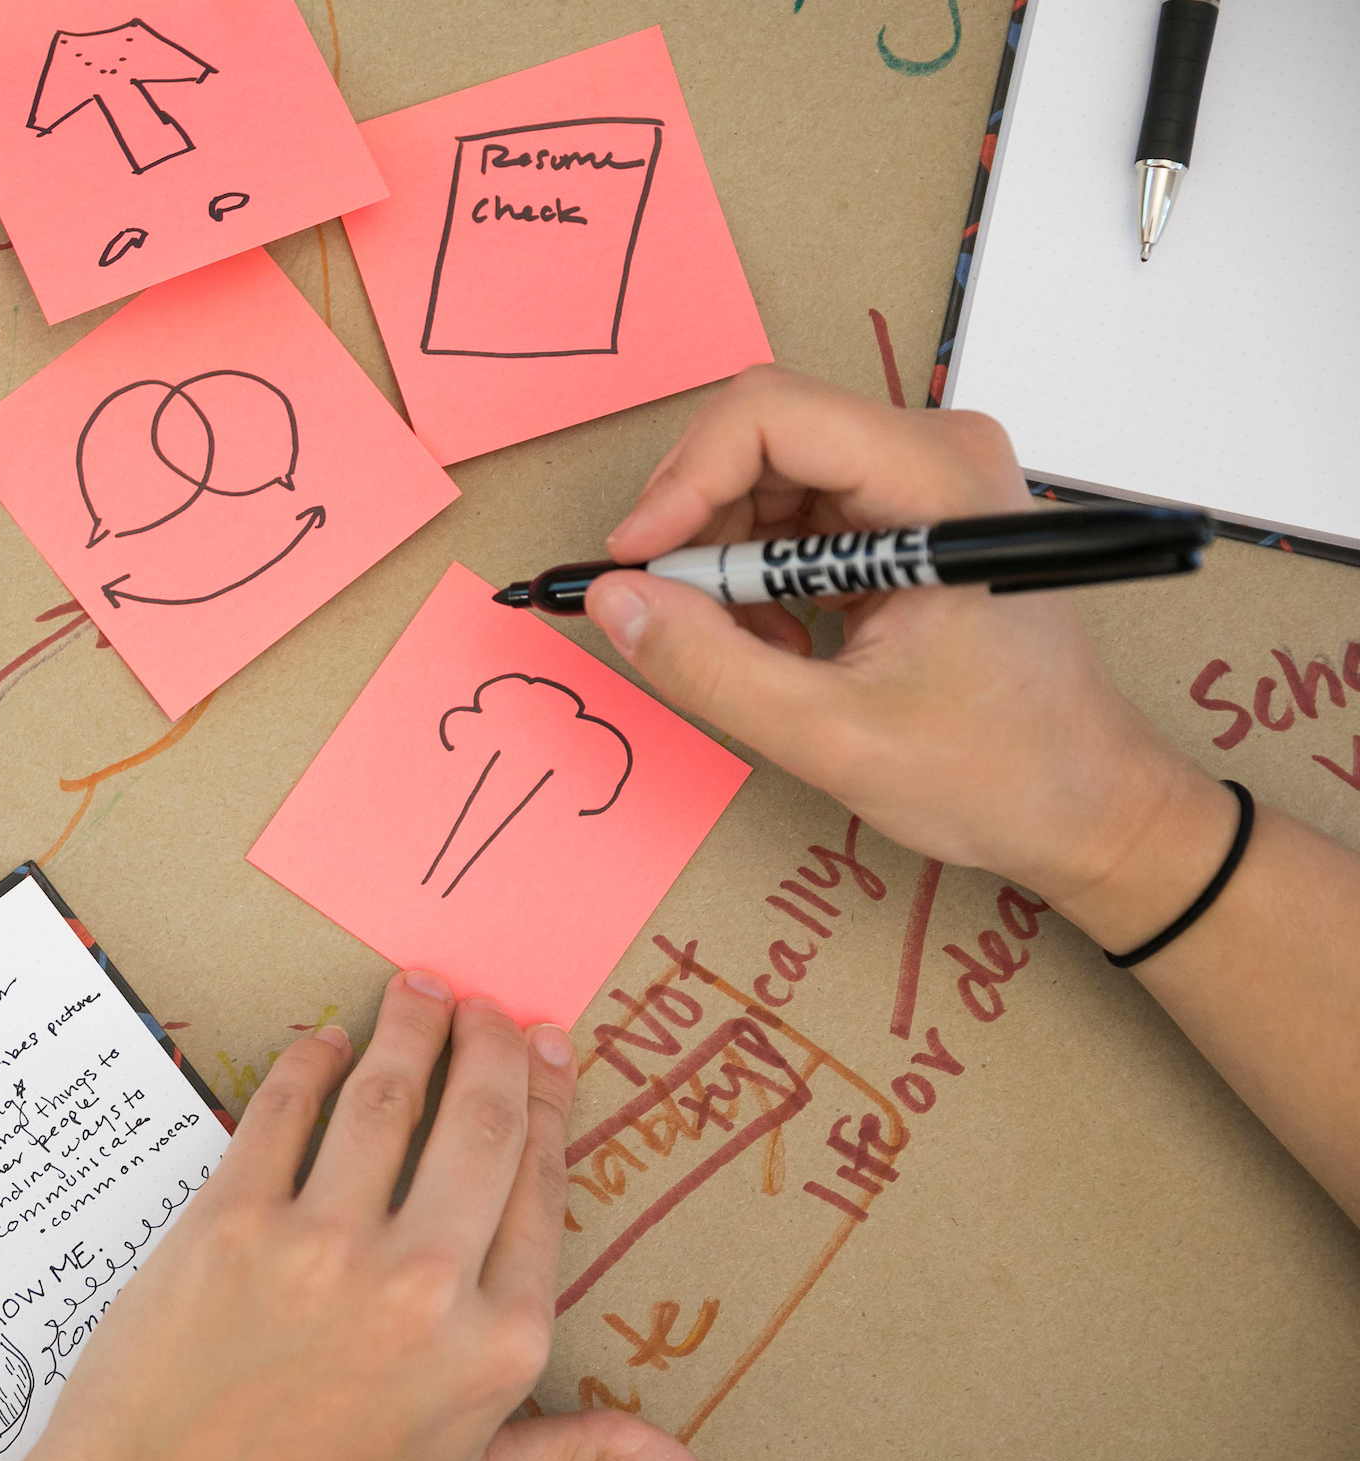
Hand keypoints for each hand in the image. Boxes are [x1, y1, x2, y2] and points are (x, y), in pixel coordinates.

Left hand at [0, 971, 712, 1460]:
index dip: (547, 1106)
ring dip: (410, 1027)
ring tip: (417, 989)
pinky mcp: (231, 1221)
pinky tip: (322, 1040)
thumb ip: (578, 1456)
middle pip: (480, 1125)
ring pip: (388, 1096)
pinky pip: (283, 1110)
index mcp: (494, 1350)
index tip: (547, 1053)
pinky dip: (308, 1060)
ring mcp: (324, 1247)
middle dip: (491, 1046)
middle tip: (487, 1006)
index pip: (539, 1190)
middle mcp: (424, 1287)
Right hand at [581, 366, 1233, 944]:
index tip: (635, 563)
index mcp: (937, 478)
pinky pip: (798, 514)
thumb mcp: (830, 734)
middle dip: (699, 529)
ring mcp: (924, 480)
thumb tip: (613, 600)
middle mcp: (934, 453)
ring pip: (769, 479)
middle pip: (762, 439)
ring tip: (747, 651)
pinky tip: (786, 646)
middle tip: (673, 619)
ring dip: (729, 564)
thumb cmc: (998, 771)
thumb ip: (709, 664)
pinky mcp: (909, 514)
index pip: (769, 415)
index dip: (683, 481)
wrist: (1088, 803)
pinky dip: (762, 579)